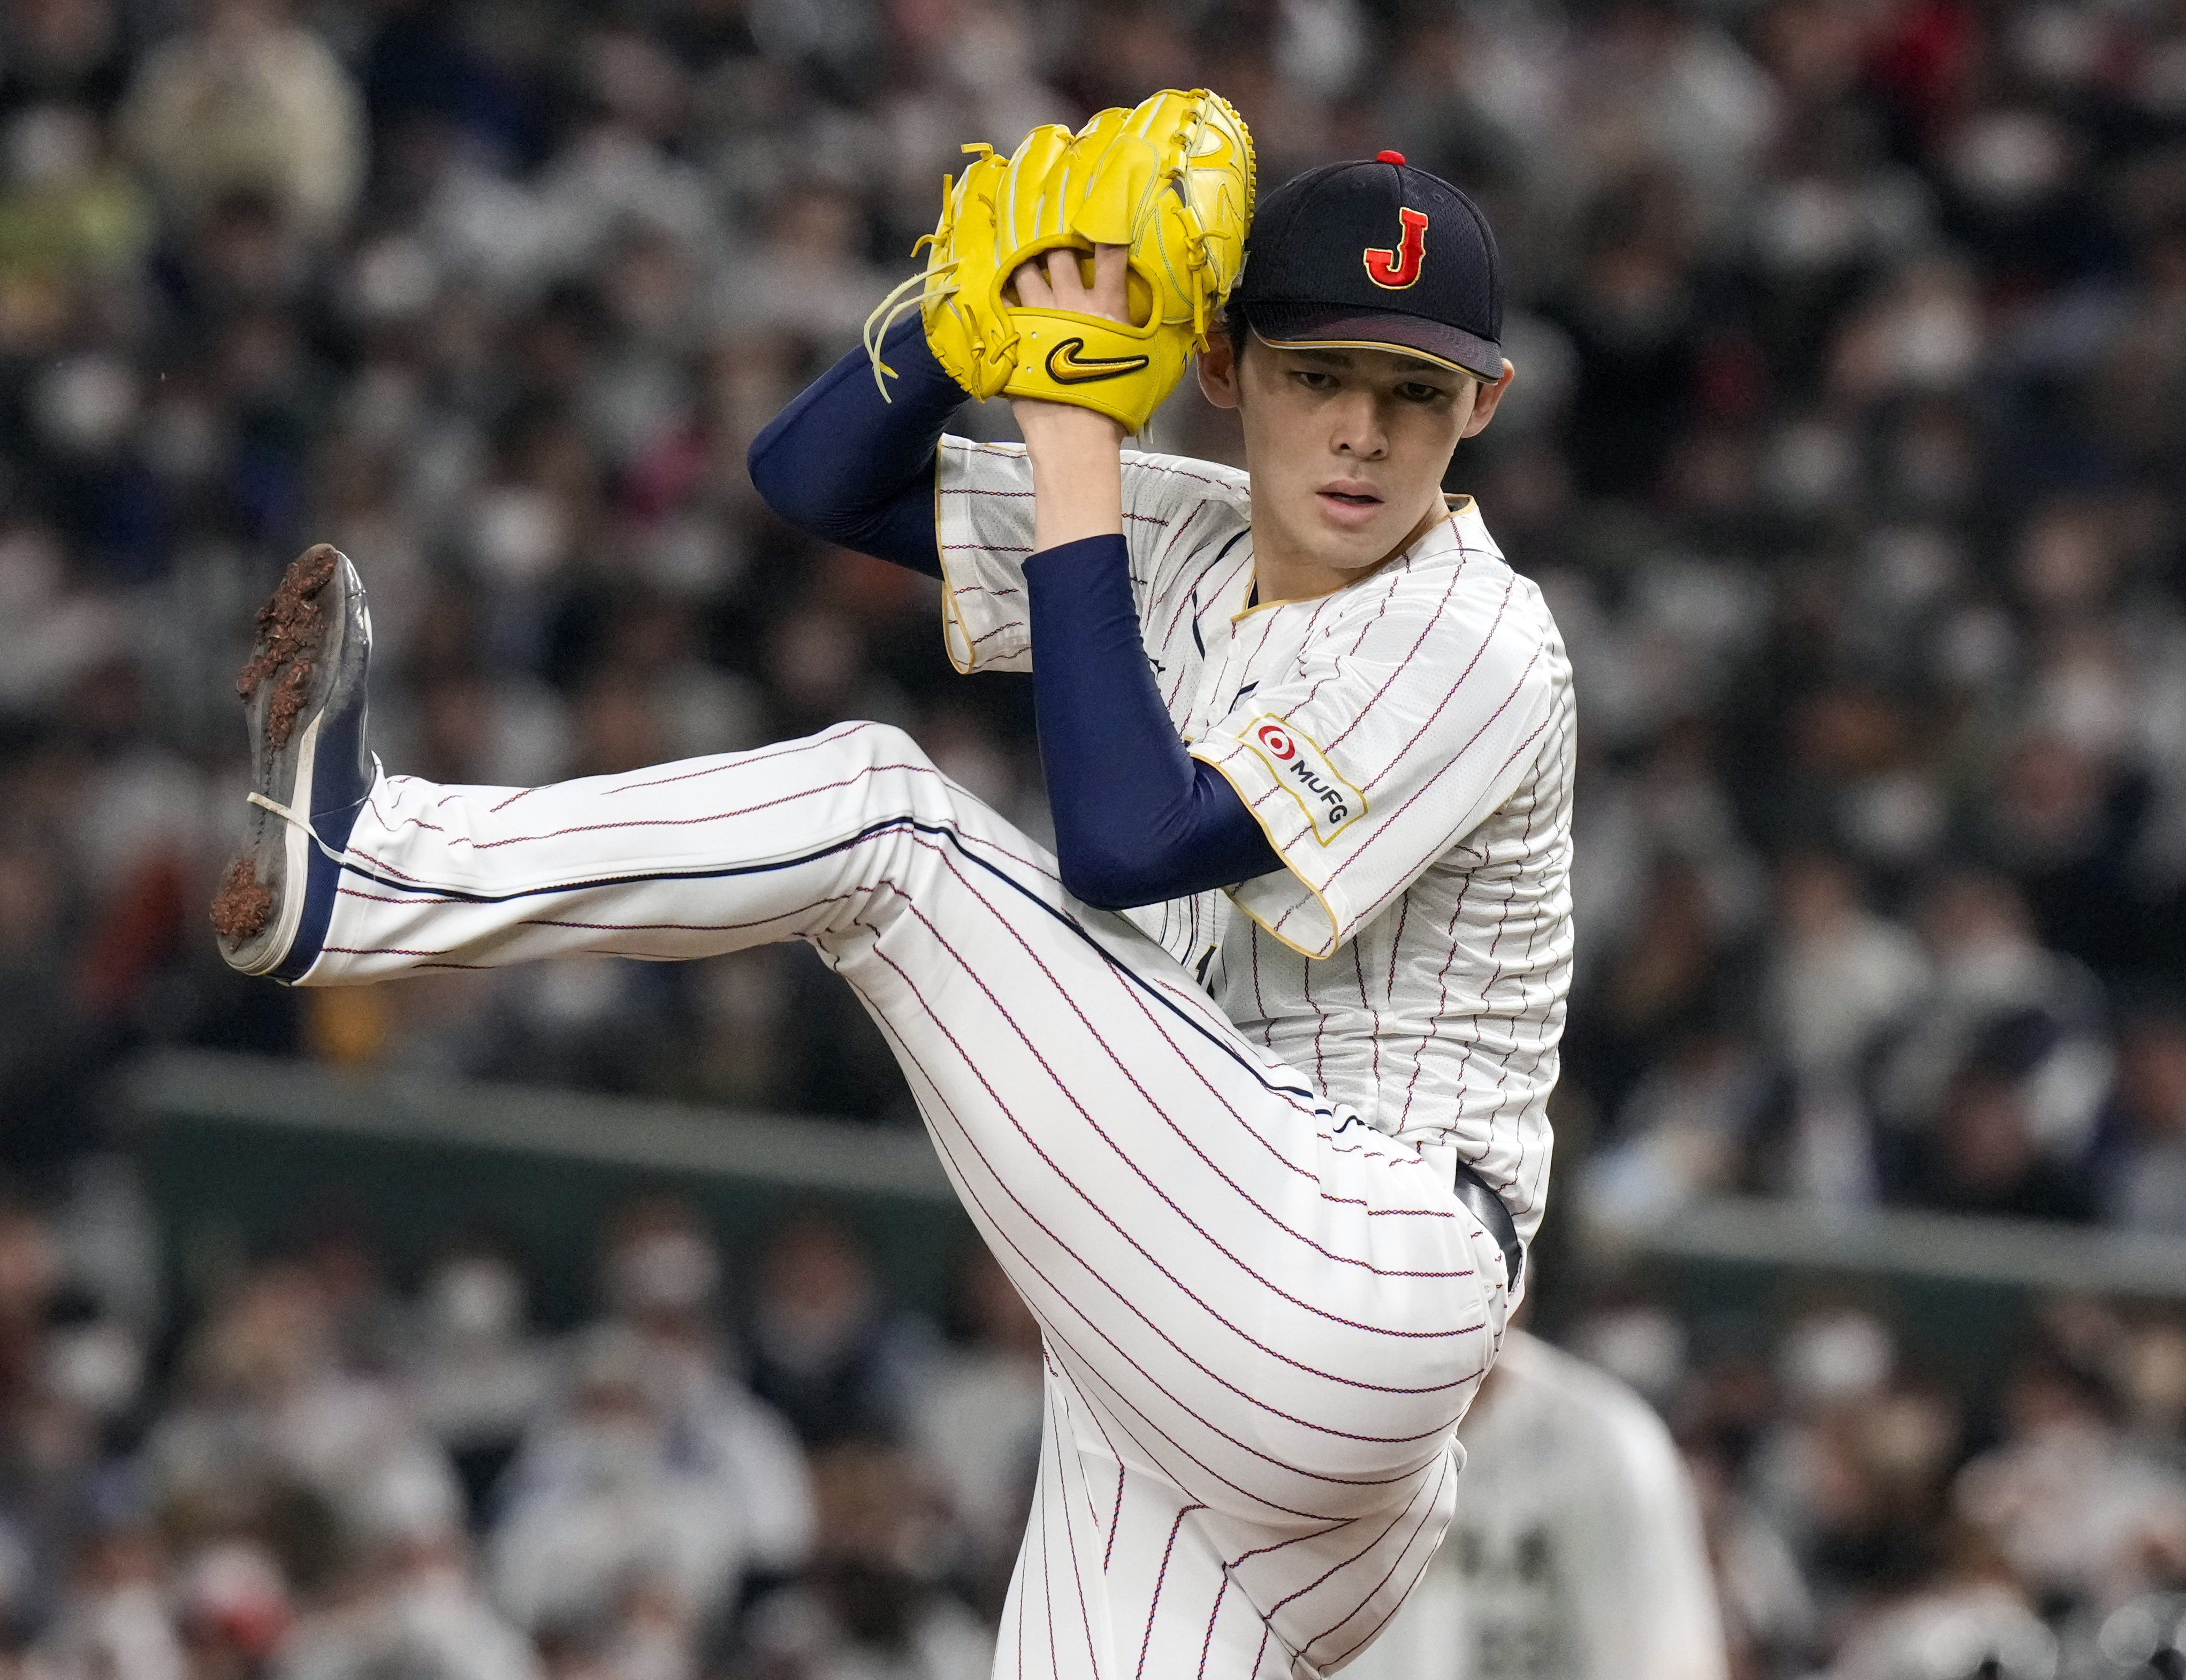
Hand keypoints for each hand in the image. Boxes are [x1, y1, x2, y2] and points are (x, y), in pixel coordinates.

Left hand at [1011, 242, 1133, 448]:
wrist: (1075, 434)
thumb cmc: (1115, 405)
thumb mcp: (1145, 369)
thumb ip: (1144, 339)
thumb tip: (1149, 328)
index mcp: (1110, 306)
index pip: (1112, 254)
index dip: (1107, 231)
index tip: (1102, 219)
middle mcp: (1073, 302)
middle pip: (1061, 253)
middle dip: (1057, 244)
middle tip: (1054, 243)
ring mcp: (1040, 315)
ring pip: (1026, 270)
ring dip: (1025, 263)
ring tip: (1024, 263)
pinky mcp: (1015, 333)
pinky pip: (1003, 301)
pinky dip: (1002, 294)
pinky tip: (1001, 293)